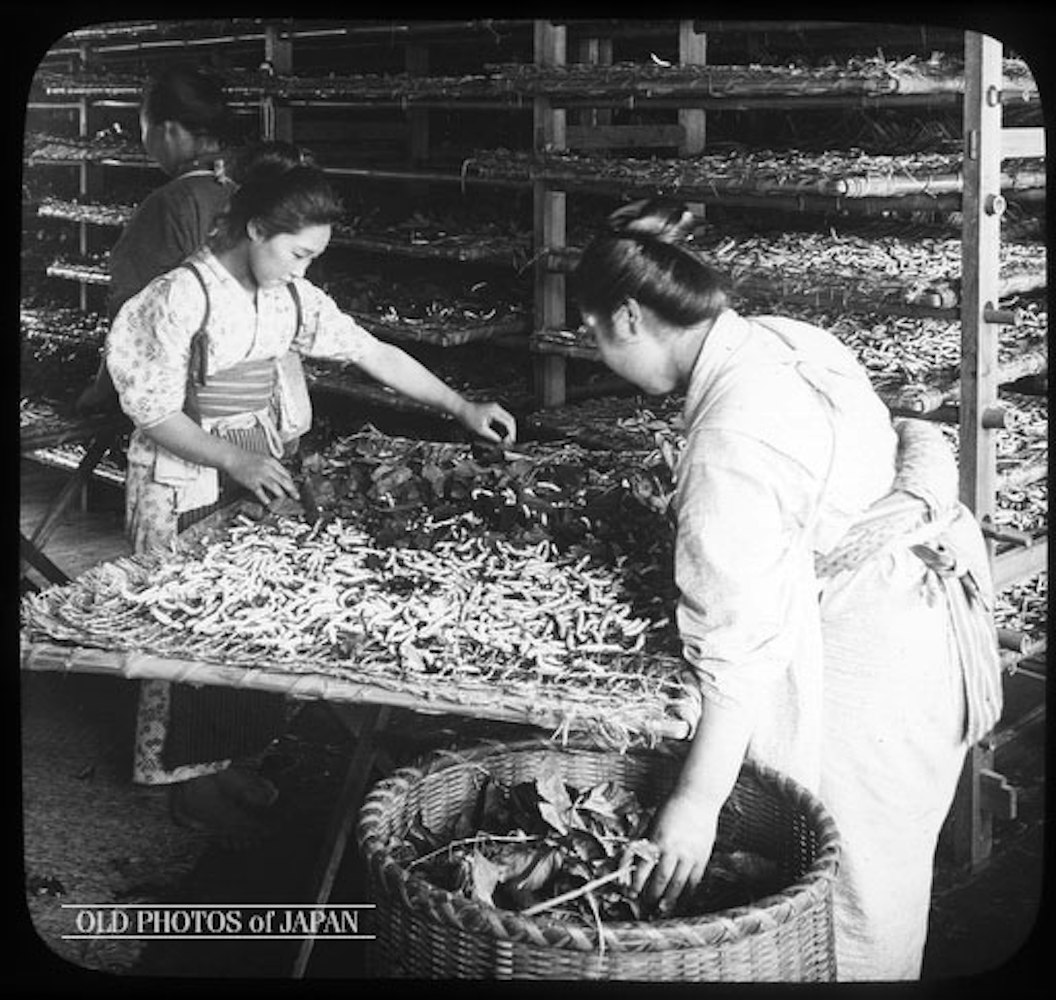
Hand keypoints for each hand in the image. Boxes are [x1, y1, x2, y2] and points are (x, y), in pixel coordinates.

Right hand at [223, 449, 298, 505]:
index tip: (293, 488)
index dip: (291, 482)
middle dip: (292, 489)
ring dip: (281, 494)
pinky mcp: (251, 482)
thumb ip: (272, 466)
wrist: (232, 457)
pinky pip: (260, 491)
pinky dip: (265, 498)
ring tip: (285, 500)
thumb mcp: (263, 458)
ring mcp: (259, 475)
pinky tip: (269, 502)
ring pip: (274, 486)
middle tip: (296, 496)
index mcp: (271, 462)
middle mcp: (267, 468)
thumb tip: (280, 476)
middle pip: (283, 480)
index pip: (286, 473)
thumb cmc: (246, 457)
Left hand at [457, 401, 516, 444]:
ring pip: (507, 420)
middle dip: (511, 432)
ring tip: (506, 439)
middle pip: (510, 420)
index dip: (511, 433)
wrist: (460, 408)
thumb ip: (491, 436)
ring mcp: (495, 408)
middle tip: (509, 442)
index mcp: (495, 411)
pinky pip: (502, 419)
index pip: (509, 422)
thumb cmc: (467, 417)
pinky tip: (501, 434)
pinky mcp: (492, 411)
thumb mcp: (479, 430)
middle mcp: (497, 408)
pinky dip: (503, 427)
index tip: (509, 442)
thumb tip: (500, 442)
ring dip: (508, 429)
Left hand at [633, 791, 718, 914]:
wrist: (697, 797)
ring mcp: (690, 855)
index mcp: (658, 839)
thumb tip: (635, 862)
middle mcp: (674, 849)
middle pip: (661, 880)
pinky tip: (681, 902)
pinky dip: (687, 895)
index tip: (630, 893)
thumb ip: (646, 842)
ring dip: (669, 901)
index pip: (644, 868)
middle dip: (651, 897)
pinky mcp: (702, 857)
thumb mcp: (653, 822)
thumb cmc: (671, 807)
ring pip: (678, 885)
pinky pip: (694, 881)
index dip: (636, 884)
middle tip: (645, 908)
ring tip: (661, 911)